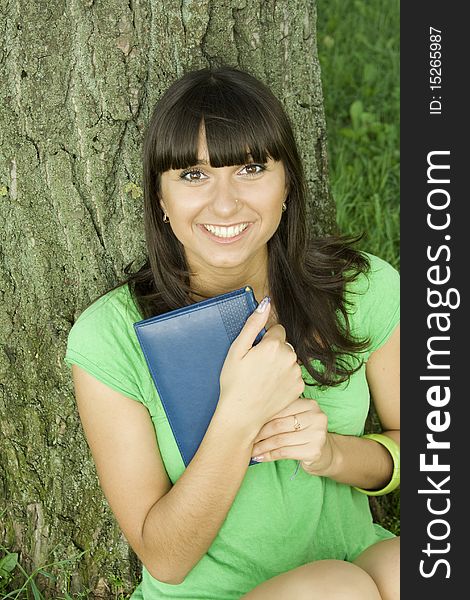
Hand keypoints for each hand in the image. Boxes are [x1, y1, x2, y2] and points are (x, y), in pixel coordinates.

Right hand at [218, 298, 304, 435]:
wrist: (242, 415)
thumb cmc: (234, 382)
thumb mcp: (237, 350)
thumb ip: (253, 324)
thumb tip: (265, 303)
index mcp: (274, 345)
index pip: (277, 329)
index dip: (264, 340)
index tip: (254, 353)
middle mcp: (290, 356)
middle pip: (284, 344)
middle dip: (273, 350)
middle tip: (256, 366)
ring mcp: (296, 373)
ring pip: (289, 359)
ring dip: (280, 364)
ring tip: (262, 378)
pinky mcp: (299, 387)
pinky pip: (293, 374)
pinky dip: (285, 378)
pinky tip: (271, 387)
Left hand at [251, 398, 335, 475]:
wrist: (325, 453)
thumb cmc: (304, 433)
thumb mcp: (297, 418)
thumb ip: (280, 413)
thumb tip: (247, 415)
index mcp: (310, 404)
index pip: (280, 409)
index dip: (261, 417)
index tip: (246, 423)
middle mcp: (317, 417)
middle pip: (279, 424)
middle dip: (259, 433)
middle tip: (245, 438)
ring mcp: (317, 435)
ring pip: (280, 440)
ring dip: (262, 447)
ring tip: (250, 450)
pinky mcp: (314, 451)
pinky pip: (284, 452)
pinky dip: (269, 456)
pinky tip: (259, 458)